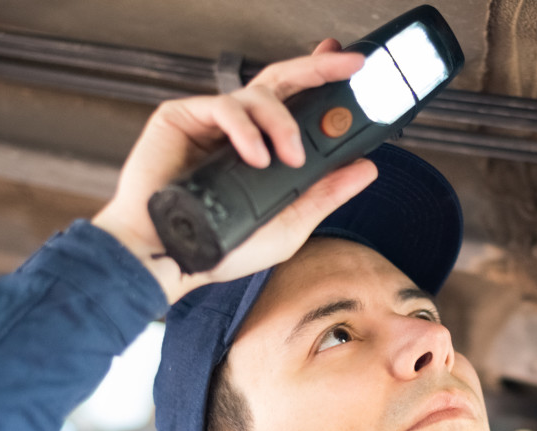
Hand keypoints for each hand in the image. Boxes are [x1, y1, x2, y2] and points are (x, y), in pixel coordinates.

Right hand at [93, 39, 377, 303]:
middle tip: (346, 66)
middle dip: (318, 69)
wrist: (170, 259)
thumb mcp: (288, 225)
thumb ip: (325, 194)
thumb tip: (367, 168)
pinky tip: (255, 157)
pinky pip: (224, 107)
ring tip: (289, 157)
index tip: (355, 71)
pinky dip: (246, 130)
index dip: (324, 82)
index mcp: (264, 148)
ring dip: (283, 121)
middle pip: (283, 82)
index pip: (298, 104)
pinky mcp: (181, 117)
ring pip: (258, 93)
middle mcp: (240, 130)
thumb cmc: (221, 247)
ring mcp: (211, 123)